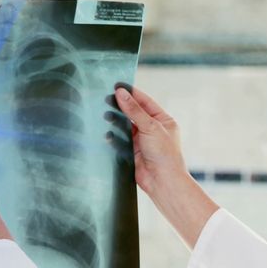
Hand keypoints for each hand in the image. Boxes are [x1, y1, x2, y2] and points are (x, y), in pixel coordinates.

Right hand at [107, 85, 218, 249]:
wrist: (163, 182)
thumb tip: (120, 93)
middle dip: (120, 106)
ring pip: (125, 126)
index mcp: (163, 120)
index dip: (131, 93)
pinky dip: (113, 137)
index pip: (145, 101)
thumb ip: (134, 110)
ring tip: (102, 114)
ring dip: (115, 121)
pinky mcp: (133, 152)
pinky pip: (121, 141)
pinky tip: (105, 133)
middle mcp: (153, 129)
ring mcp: (142, 141)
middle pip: (134, 113)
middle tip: (104, 97)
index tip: (116, 85)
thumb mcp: (150, 127)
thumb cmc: (164, 154)